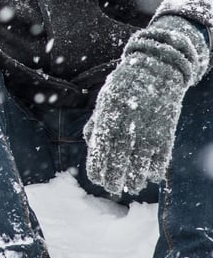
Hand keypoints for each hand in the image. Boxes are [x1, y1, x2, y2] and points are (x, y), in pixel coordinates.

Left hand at [85, 15, 208, 194]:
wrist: (157, 69)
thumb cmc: (126, 86)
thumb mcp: (105, 100)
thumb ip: (97, 122)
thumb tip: (90, 144)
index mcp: (109, 117)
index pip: (99, 151)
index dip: (97, 168)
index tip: (96, 178)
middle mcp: (128, 126)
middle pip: (118, 162)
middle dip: (114, 179)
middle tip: (112, 189)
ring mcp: (149, 131)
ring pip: (140, 165)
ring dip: (134, 179)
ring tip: (129, 185)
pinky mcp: (166, 133)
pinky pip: (161, 160)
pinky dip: (155, 171)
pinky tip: (149, 175)